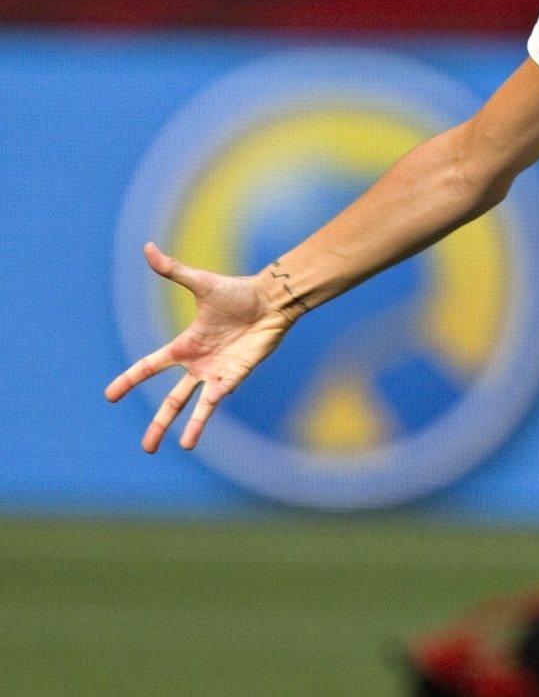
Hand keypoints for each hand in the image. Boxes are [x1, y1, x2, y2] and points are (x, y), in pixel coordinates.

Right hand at [104, 243, 294, 451]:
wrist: (271, 301)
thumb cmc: (238, 292)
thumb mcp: (200, 282)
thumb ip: (172, 270)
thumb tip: (147, 247)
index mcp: (184, 346)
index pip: (149, 368)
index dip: (129, 380)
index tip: (109, 396)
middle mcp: (198, 364)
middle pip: (172, 400)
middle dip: (159, 423)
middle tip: (146, 448)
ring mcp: (217, 372)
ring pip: (197, 406)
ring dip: (190, 427)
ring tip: (179, 447)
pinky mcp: (237, 375)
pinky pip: (221, 396)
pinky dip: (211, 408)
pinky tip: (199, 429)